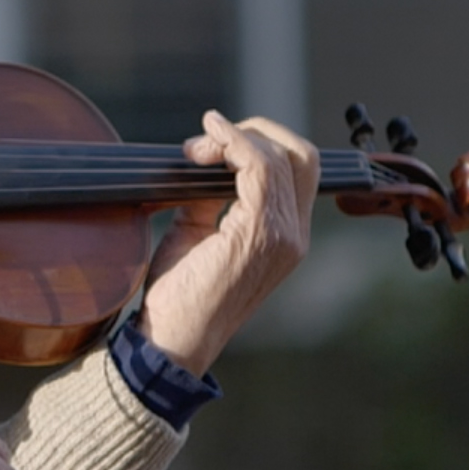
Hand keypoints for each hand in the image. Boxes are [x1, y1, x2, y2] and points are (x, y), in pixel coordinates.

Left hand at [129, 111, 319, 375]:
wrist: (170, 337)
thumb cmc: (177, 295)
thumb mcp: (193, 233)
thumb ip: (207, 198)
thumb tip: (203, 161)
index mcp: (286, 235)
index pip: (297, 168)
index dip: (258, 141)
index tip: (209, 142)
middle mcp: (294, 235)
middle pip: (299, 153)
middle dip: (251, 132)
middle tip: (204, 141)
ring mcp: (283, 235)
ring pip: (278, 156)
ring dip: (233, 139)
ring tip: (195, 149)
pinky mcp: (260, 234)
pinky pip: (259, 168)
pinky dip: (233, 144)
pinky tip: (206, 142)